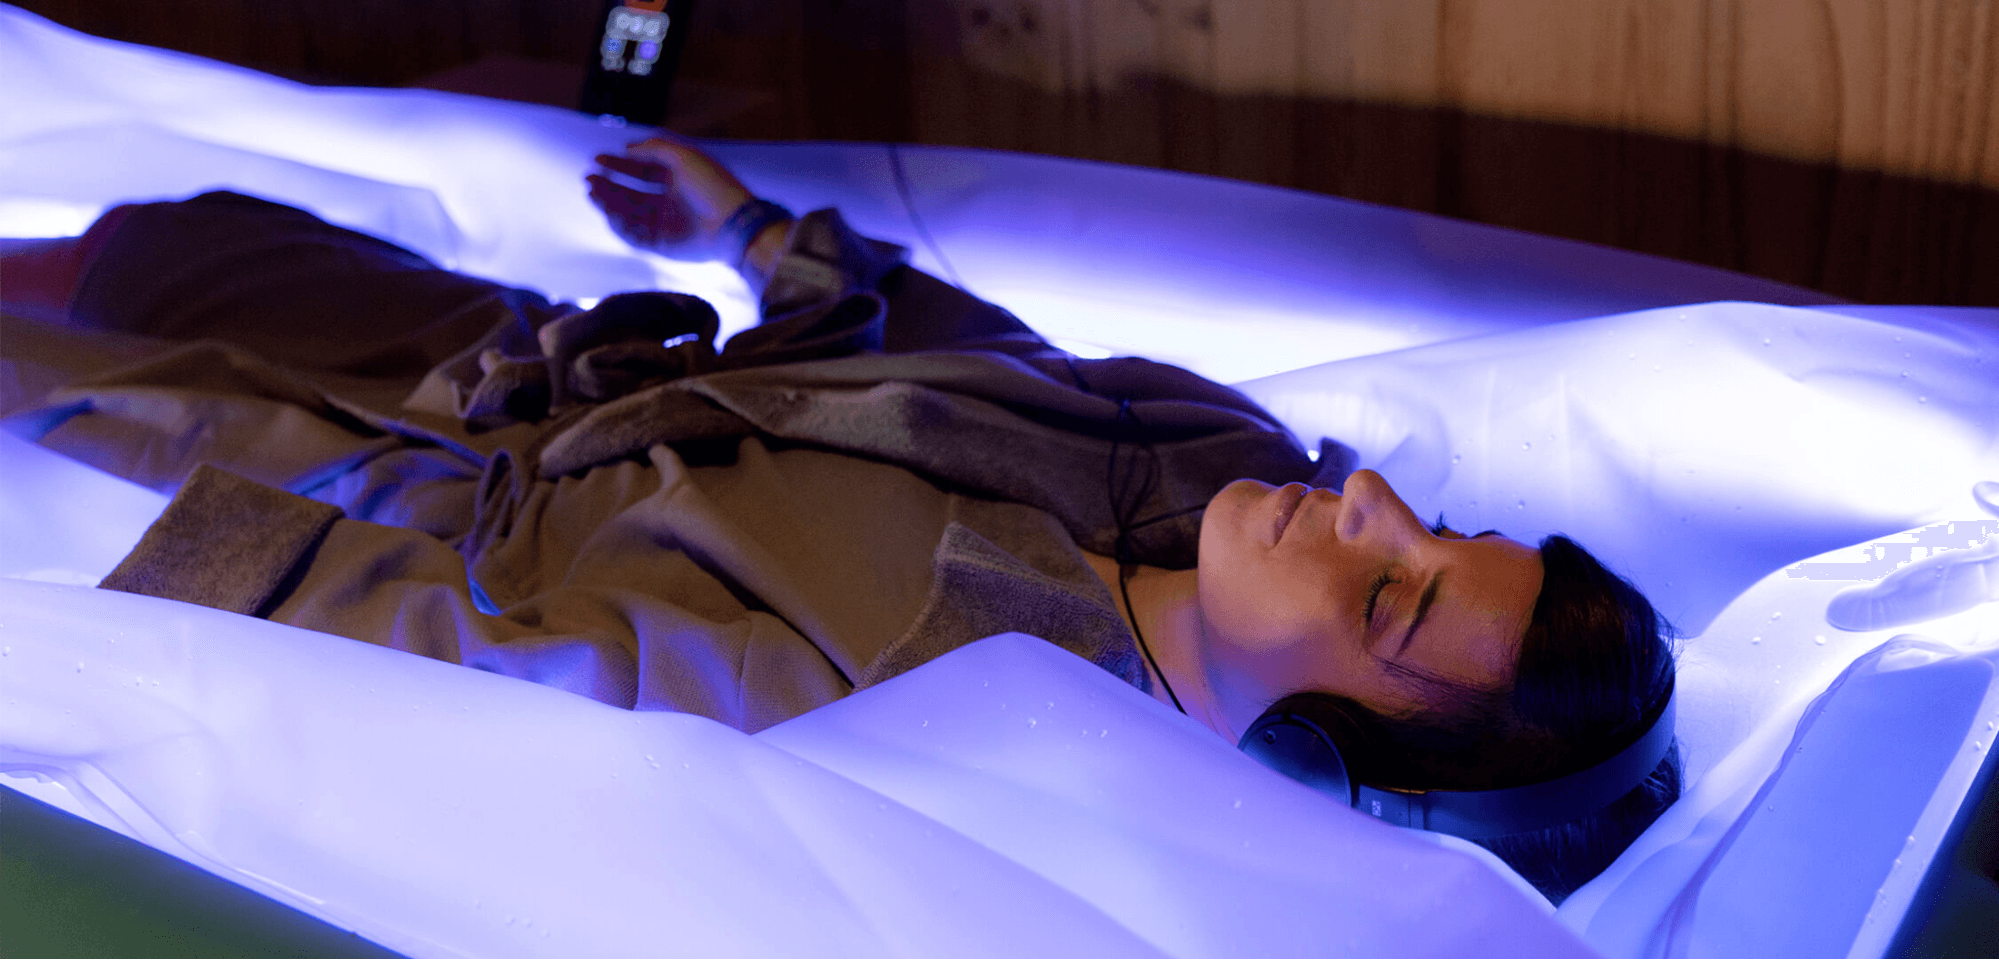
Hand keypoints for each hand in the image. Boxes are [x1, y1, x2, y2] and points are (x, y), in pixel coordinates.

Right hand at [586, 135, 753, 260]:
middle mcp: (669, 201)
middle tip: (588, 178)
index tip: (597, 158)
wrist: (732, 224)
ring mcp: (665, 224)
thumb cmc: (712, 185)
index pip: (642, 170)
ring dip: (608, 203)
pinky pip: (634, 235)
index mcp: (677, 179)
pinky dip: (619, 225)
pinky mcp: (663, 245)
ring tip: (592, 192)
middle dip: (609, 185)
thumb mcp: (684, 156)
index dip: (619, 164)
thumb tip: (627, 147)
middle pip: (631, 193)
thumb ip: (654, 149)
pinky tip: (609, 213)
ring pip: (629, 213)